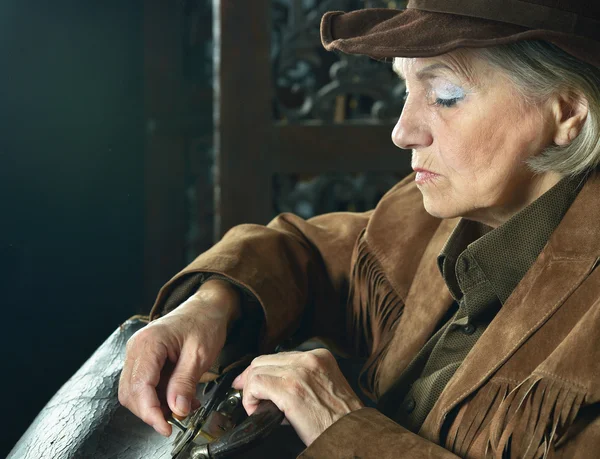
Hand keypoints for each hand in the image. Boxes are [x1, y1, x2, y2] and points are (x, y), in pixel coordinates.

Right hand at [118, 280, 240, 436]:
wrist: (207, 307)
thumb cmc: (204, 322)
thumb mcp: (200, 354)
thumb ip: (185, 382)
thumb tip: (177, 409)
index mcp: (149, 343)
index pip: (140, 387)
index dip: (151, 412)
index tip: (166, 427)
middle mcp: (137, 348)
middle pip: (132, 393)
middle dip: (152, 411)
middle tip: (177, 419)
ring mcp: (138, 353)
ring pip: (135, 392)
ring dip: (156, 405)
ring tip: (182, 405)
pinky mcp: (144, 359)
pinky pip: (144, 385)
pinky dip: (158, 397)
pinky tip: (178, 396)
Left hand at [231, 349, 363, 446]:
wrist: (352, 434)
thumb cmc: (340, 419)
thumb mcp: (325, 387)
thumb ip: (302, 379)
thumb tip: (273, 387)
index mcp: (320, 356)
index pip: (280, 356)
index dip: (262, 370)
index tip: (253, 382)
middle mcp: (309, 359)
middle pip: (265, 360)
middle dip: (251, 378)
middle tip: (249, 395)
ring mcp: (299, 371)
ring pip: (257, 370)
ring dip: (251, 391)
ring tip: (258, 408)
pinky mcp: (290, 388)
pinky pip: (256, 384)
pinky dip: (250, 399)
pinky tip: (258, 411)